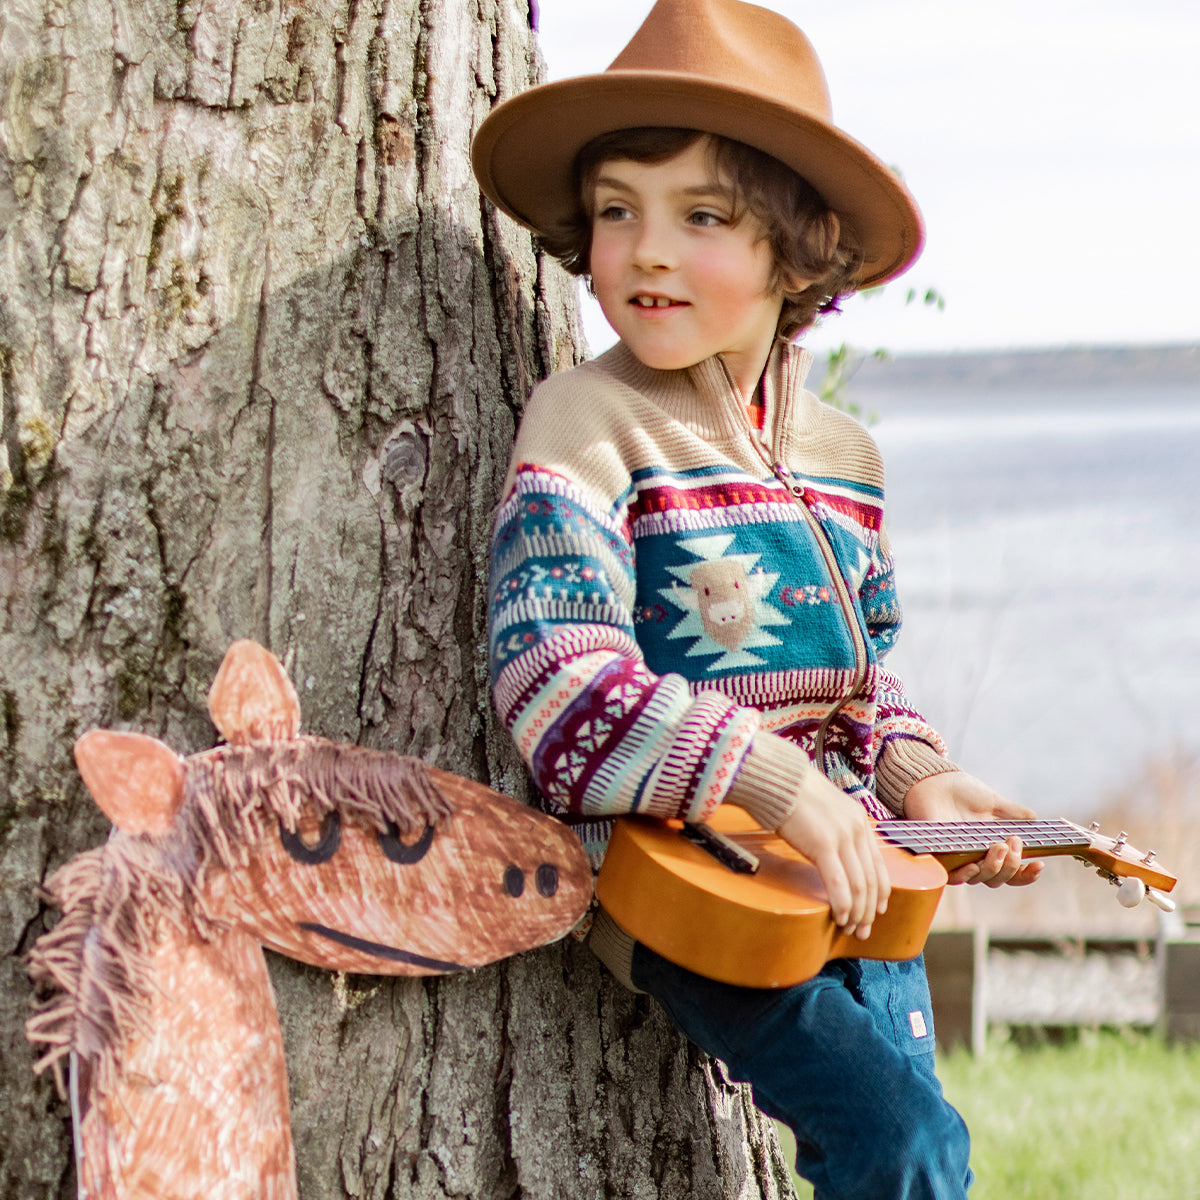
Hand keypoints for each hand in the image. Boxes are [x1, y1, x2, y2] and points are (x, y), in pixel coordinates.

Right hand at [776, 770, 890, 939]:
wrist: (776, 777)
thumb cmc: (792, 792)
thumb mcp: (825, 808)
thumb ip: (835, 828)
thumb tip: (832, 852)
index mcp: (860, 820)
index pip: (878, 865)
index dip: (879, 893)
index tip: (875, 912)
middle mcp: (857, 829)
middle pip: (872, 880)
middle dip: (869, 910)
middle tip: (863, 930)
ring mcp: (842, 836)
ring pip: (860, 886)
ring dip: (856, 913)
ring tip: (849, 928)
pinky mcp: (823, 844)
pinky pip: (839, 884)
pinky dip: (842, 905)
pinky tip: (839, 917)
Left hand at [903, 770, 1043, 887]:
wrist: (934, 780)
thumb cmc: (961, 791)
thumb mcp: (993, 803)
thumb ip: (1015, 814)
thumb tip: (1036, 820)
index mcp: (992, 849)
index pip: (1013, 872)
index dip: (1027, 874)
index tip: (1040, 864)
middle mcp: (976, 857)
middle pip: (999, 878)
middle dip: (1012, 865)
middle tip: (1013, 842)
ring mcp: (958, 858)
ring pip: (981, 878)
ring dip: (995, 866)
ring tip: (999, 845)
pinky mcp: (939, 856)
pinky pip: (952, 876)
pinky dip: (965, 874)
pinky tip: (973, 865)